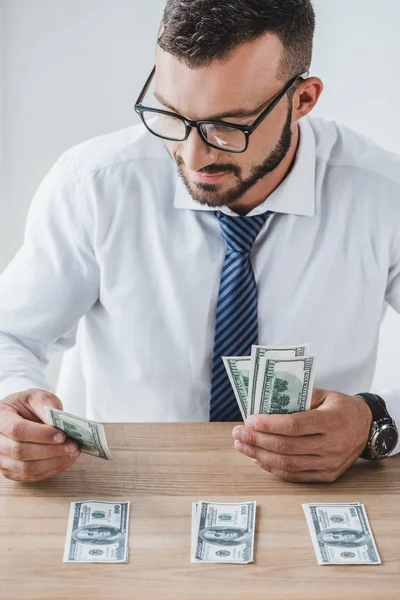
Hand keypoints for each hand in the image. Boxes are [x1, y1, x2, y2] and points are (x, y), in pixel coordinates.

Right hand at [0, 388, 80, 481]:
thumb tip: (59, 425)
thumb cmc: (27, 406)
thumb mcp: (37, 397)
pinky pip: (31, 476)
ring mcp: (2, 459)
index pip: (17, 430)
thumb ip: (46, 406)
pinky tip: (65, 460)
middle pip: (21, 452)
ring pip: (26, 468)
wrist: (20, 415)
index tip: (61, 435)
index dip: (41, 435)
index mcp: (1, 418)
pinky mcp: (12, 471)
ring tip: (73, 453)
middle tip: (73, 446)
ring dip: (53, 462)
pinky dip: (51, 470)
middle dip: (51, 451)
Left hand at [232, 388, 372, 482]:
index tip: (249, 420)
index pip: (294, 425)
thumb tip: (265, 405)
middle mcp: (333, 445)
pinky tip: (258, 459)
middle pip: (287, 446)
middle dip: (257, 440)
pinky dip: (273, 469)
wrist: (367, 427)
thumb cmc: (341, 407)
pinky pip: (295, 475)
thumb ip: (298, 398)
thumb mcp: (324, 394)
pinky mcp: (328, 476)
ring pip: (288, 464)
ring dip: (260, 456)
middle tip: (237, 433)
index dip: (269, 425)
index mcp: (332, 421)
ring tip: (242, 447)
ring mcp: (330, 463)